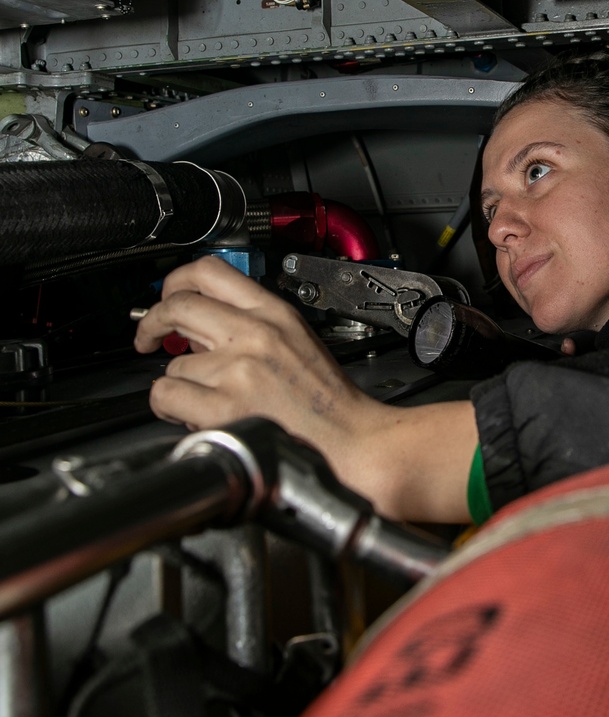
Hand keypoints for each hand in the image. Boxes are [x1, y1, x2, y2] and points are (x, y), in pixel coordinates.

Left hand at [134, 256, 477, 522]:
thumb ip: (251, 327)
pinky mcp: (224, 406)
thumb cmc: (327, 404)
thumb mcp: (297, 342)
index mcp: (275, 314)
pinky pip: (166, 395)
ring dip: (179, 384)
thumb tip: (199, 330)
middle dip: (152, 322)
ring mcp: (238, 369)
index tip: (167, 295)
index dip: (176, 280)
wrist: (351, 444)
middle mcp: (255, 334)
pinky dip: (172, 408)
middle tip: (149, 338)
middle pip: (178, 305)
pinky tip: (194, 415)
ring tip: (204, 400)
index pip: (211, 272)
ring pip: (172, 364)